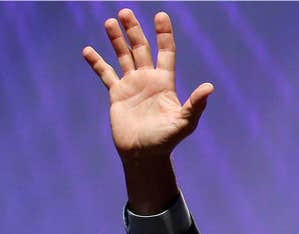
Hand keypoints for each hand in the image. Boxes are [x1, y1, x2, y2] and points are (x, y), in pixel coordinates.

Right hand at [81, 8, 212, 160]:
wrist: (144, 154)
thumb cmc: (166, 140)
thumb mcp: (184, 122)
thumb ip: (195, 104)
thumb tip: (209, 87)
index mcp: (165, 83)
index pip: (166, 52)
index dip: (164, 34)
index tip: (161, 16)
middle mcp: (148, 80)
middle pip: (141, 49)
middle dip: (134, 31)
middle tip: (126, 12)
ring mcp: (132, 86)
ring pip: (123, 57)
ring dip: (117, 40)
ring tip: (110, 22)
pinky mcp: (117, 94)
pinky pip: (105, 74)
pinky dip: (97, 63)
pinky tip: (88, 50)